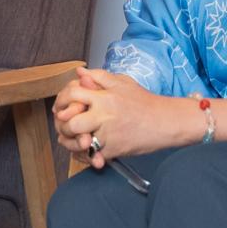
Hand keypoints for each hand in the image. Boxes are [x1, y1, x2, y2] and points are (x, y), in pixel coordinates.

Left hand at [53, 68, 190, 166]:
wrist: (167, 121)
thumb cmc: (145, 102)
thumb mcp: (123, 83)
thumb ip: (99, 77)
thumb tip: (80, 72)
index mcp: (104, 97)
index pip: (72, 95)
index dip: (61, 100)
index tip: (59, 106)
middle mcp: (105, 116)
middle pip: (71, 123)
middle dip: (63, 126)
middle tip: (65, 125)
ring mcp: (109, 135)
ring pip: (79, 142)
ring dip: (71, 142)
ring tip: (72, 139)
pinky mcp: (115, 150)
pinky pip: (93, 155)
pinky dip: (87, 155)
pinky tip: (87, 150)